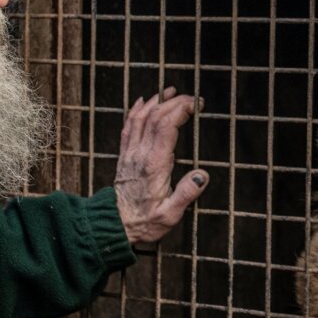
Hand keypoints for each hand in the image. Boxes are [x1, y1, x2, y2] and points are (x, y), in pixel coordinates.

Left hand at [115, 86, 208, 246]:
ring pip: (139, 117)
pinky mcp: (124, 156)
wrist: (114, 226)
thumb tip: (203, 175)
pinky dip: (135, 111)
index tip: (196, 104)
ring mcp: (130, 153)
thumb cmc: (145, 222)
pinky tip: (143, 102)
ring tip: (170, 91)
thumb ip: (186, 194)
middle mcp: (140, 154)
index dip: (181, 109)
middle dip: (173, 102)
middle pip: (154, 116)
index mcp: (154, 165)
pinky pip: (128, 127)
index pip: (166, 126)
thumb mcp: (170, 214)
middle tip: (191, 97)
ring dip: (155, 101)